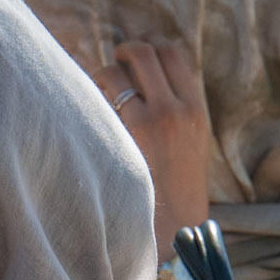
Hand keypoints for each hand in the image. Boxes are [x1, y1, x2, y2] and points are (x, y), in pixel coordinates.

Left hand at [94, 39, 211, 237]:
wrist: (175, 230)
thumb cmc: (178, 188)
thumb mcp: (192, 141)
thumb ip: (177, 107)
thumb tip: (145, 75)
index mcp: (195, 109)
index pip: (172, 52)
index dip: (151, 48)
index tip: (137, 60)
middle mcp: (174, 110)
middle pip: (143, 52)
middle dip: (123, 53)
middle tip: (114, 65)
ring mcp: (147, 124)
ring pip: (114, 72)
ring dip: (101, 75)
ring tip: (96, 93)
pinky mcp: (121, 140)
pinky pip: (97, 101)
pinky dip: (87, 98)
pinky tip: (83, 111)